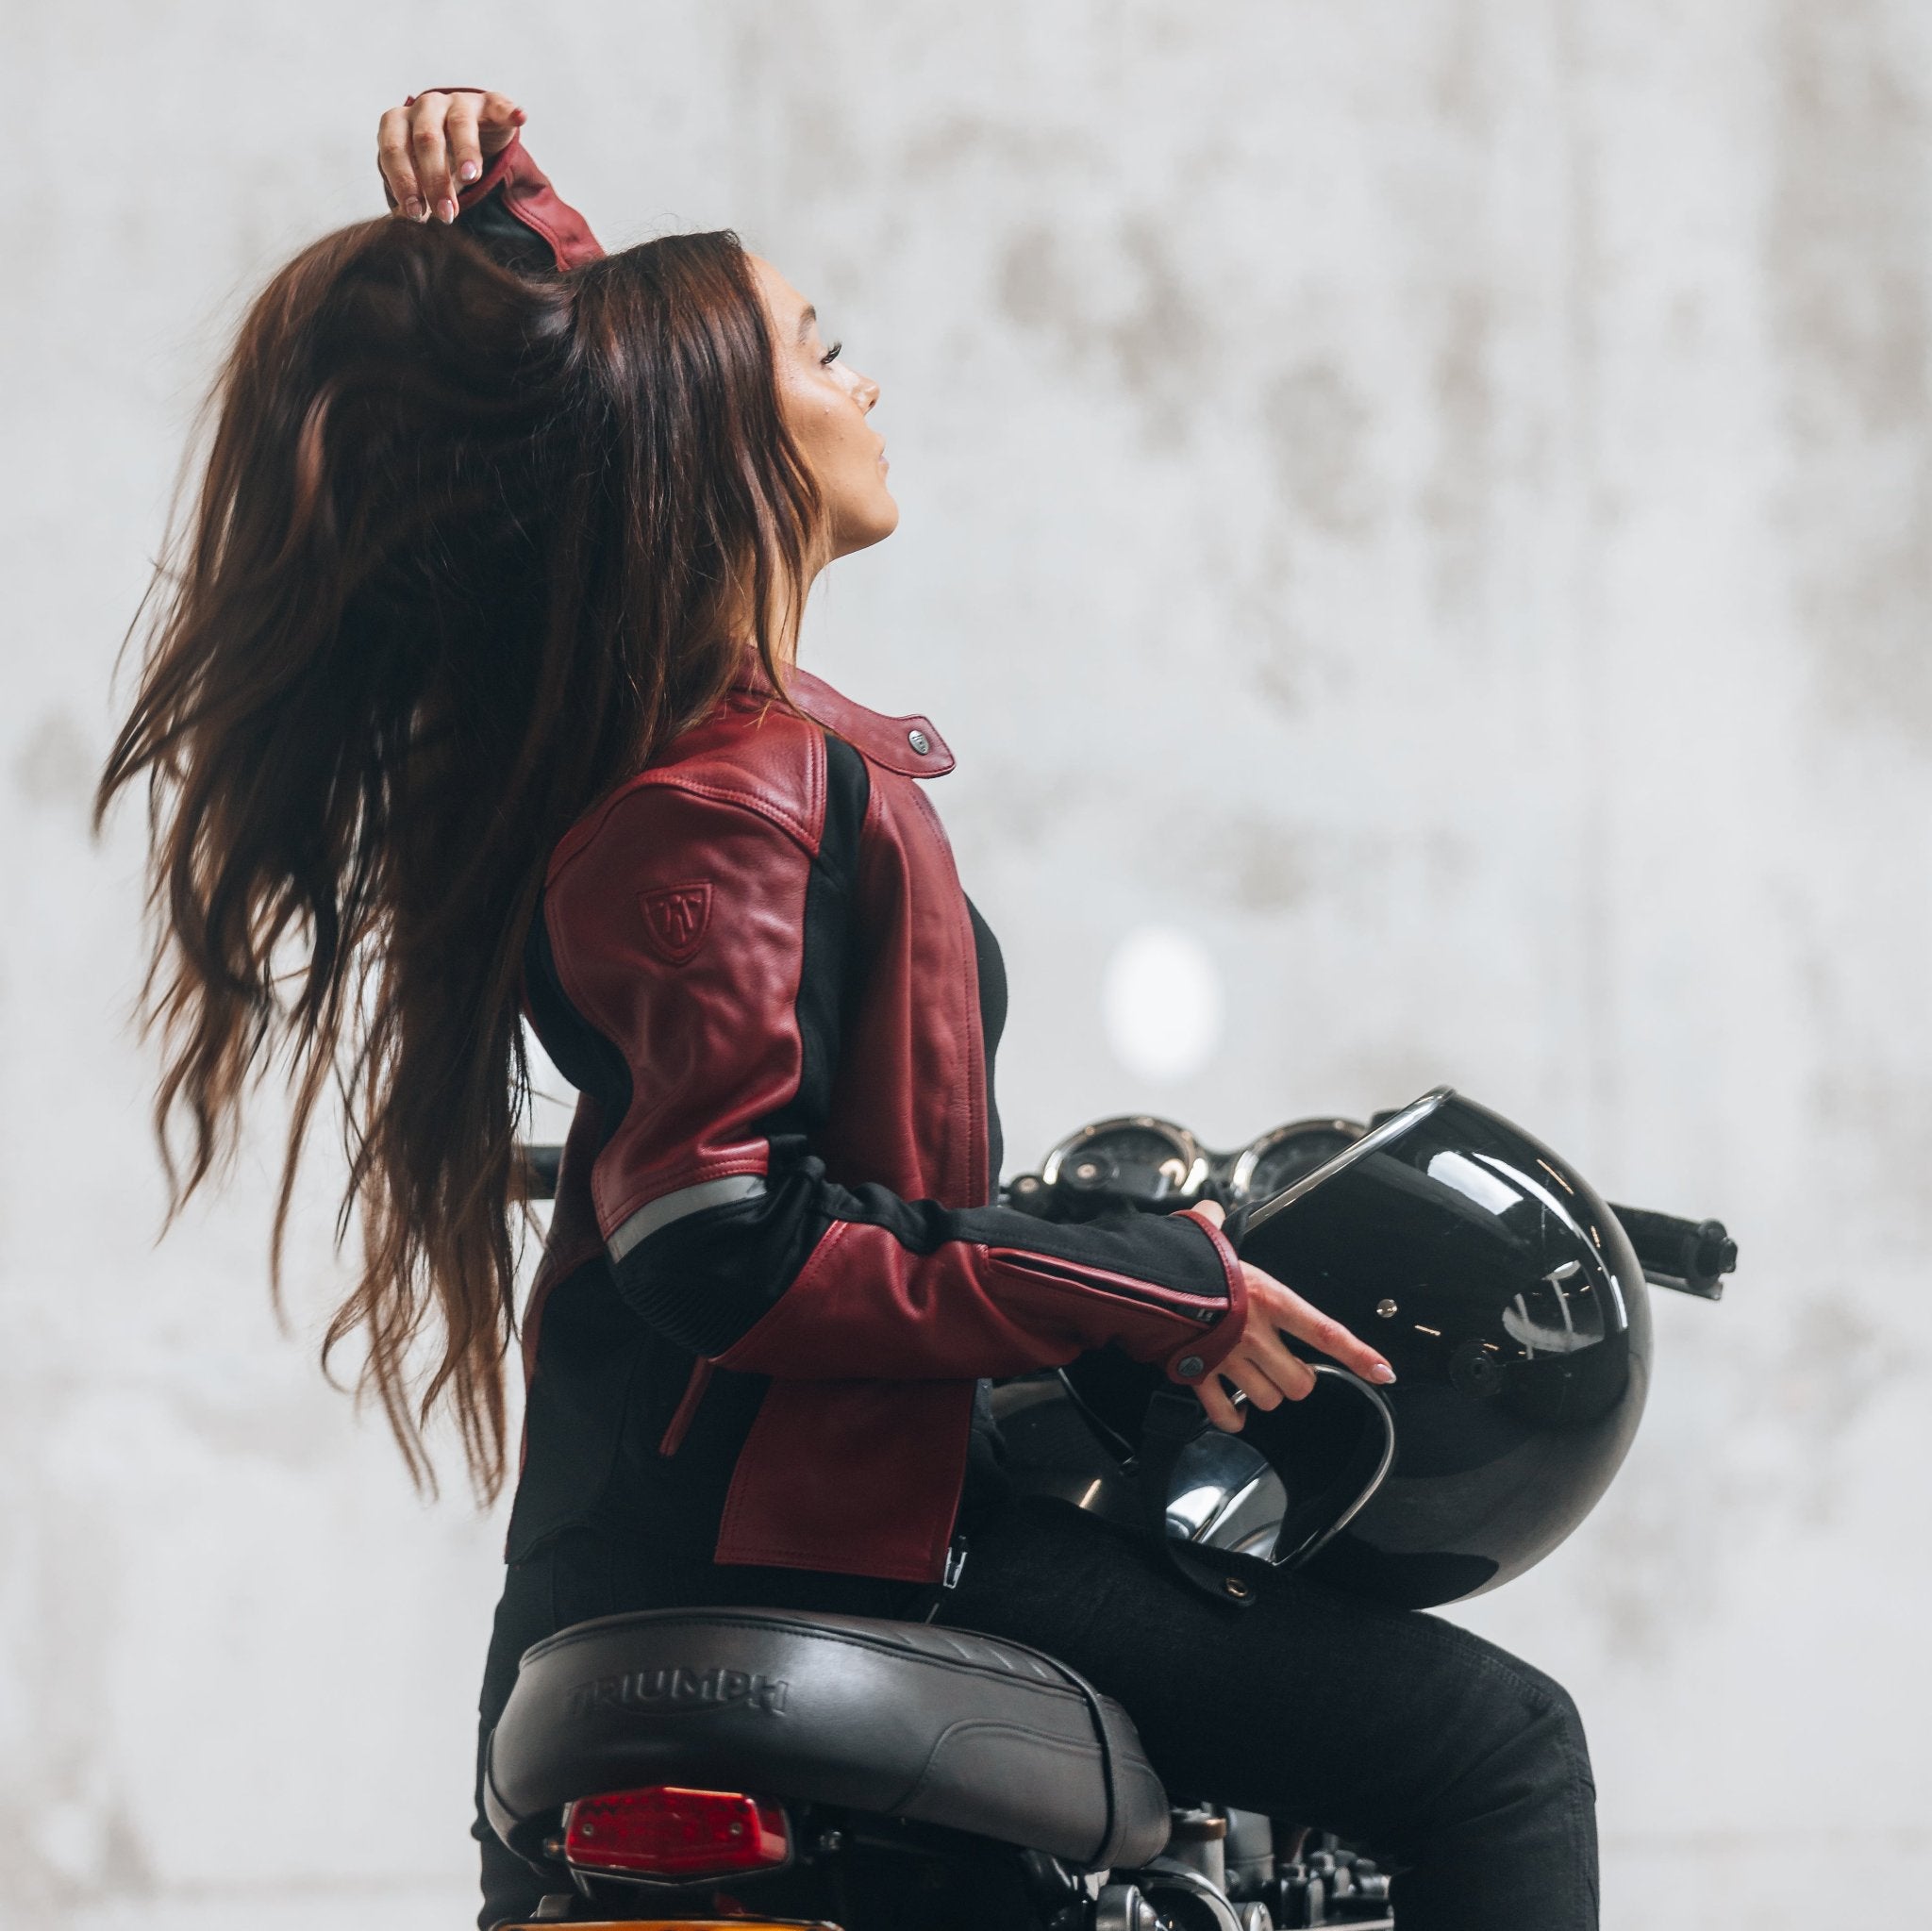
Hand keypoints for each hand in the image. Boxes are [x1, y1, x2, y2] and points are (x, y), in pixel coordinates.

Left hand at [377, 89, 526, 224]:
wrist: (461, 136)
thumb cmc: (435, 161)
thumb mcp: (419, 179)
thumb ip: (414, 196)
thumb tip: (409, 220)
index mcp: (398, 123)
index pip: (395, 149)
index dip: (404, 182)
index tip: (416, 213)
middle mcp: (424, 106)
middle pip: (427, 138)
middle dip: (436, 179)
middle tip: (446, 213)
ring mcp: (457, 102)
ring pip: (458, 123)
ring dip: (465, 152)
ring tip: (471, 178)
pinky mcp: (487, 103)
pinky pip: (498, 104)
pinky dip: (508, 111)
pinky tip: (520, 119)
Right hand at [1181, 1200, 1395, 1432]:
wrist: (1143, 1284)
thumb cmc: (1181, 1260)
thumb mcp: (1208, 1236)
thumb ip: (1215, 1224)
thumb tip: (1209, 1211)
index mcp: (1269, 1298)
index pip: (1326, 1331)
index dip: (1359, 1354)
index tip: (1383, 1371)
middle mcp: (1256, 1333)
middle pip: (1300, 1383)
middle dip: (1296, 1380)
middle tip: (1287, 1368)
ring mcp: (1230, 1359)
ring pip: (1268, 1399)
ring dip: (1263, 1394)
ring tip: (1253, 1380)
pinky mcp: (1201, 1376)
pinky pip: (1226, 1412)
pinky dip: (1231, 1417)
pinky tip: (1233, 1412)